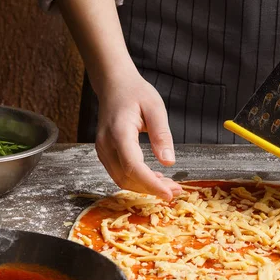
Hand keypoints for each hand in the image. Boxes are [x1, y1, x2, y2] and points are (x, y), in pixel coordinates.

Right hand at [95, 68, 181, 199]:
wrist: (114, 85)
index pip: (133, 166)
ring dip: (145, 187)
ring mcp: (103, 150)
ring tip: (168, 186)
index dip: (151, 184)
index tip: (169, 193)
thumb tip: (169, 162)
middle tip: (176, 190)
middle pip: (127, 178)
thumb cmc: (135, 93)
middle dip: (152, 189)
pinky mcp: (105, 153)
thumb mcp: (155, 108)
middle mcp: (106, 144)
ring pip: (122, 180)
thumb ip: (162, 135)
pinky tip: (154, 179)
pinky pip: (120, 174)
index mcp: (119, 132)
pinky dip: (137, 181)